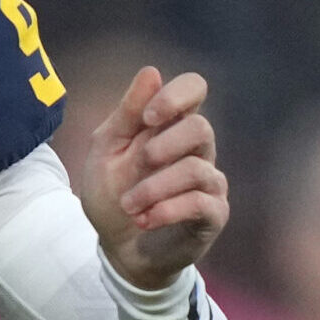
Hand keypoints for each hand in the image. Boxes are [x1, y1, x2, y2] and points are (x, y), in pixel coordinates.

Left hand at [80, 66, 229, 290]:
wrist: (115, 247)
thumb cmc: (112, 192)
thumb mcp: (106, 150)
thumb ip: (127, 114)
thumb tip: (151, 72)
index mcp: (171, 126)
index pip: (195, 88)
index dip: (177, 96)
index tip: (149, 118)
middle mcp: (196, 150)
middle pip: (201, 128)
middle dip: (164, 146)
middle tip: (139, 162)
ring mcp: (209, 182)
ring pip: (197, 170)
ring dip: (154, 188)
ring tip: (129, 206)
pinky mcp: (213, 215)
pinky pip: (201, 203)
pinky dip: (167, 210)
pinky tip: (144, 219)